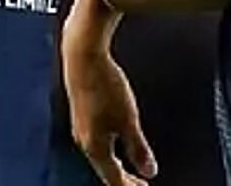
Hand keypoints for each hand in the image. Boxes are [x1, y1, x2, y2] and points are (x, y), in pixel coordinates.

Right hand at [63, 46, 155, 185]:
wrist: (83, 57)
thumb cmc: (105, 86)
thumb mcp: (129, 120)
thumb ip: (138, 147)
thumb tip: (149, 171)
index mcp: (95, 147)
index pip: (113, 178)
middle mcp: (84, 141)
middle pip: (105, 170)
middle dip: (123, 179)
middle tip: (140, 184)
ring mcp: (81, 128)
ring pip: (99, 156)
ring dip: (115, 165)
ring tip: (129, 169)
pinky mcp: (81, 115)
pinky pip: (95, 143)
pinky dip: (109, 150)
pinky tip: (115, 143)